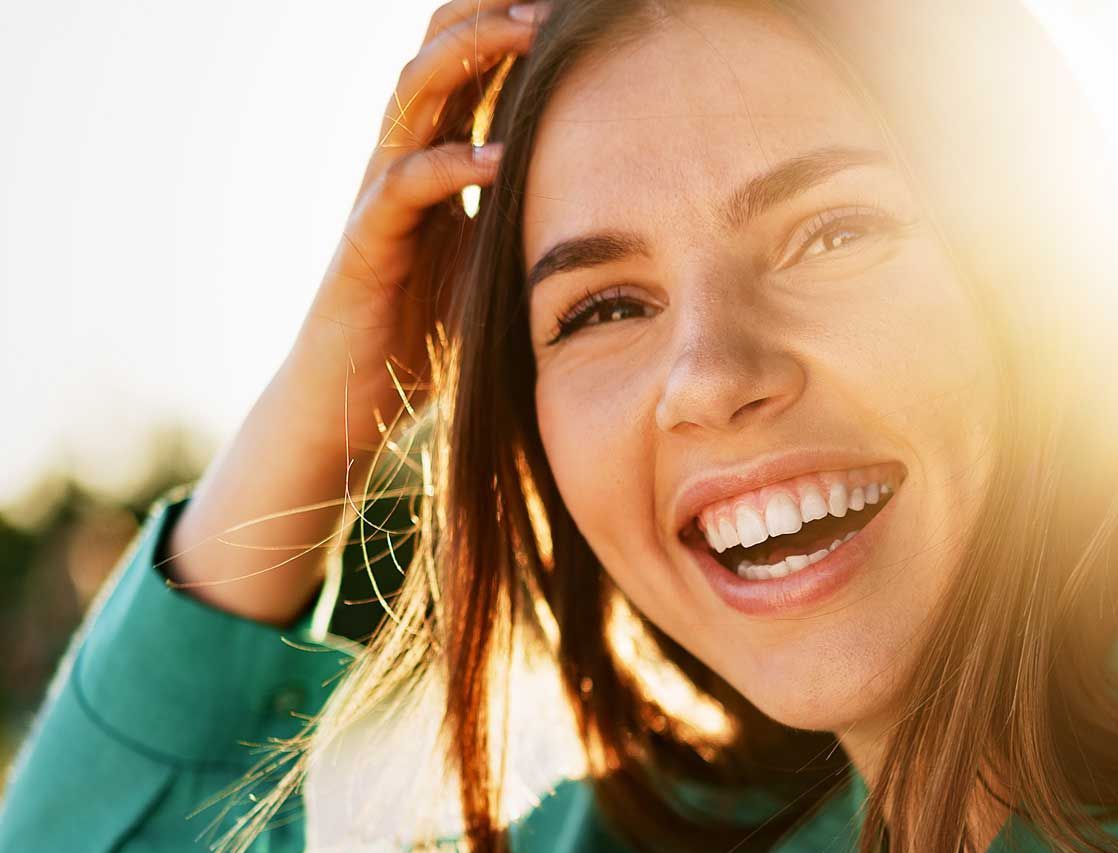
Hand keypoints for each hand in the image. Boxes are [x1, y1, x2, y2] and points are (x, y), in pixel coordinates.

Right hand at [290, 1, 547, 446]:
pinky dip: (451, 166)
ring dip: (471, 56)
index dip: (511, 27)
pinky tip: (497, 158)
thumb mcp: (494, 266)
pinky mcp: (367, 239)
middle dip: (491, 13)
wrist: (358, 393)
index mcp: (437, 158)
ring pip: (416, 95)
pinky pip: (405, 185)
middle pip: (440, 53)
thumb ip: (527, 224)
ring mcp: (381, 192)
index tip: (572, 9)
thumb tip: (604, 214)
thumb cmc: (427, 331)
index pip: (472, 69)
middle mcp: (404, 158)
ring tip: (529, 33)